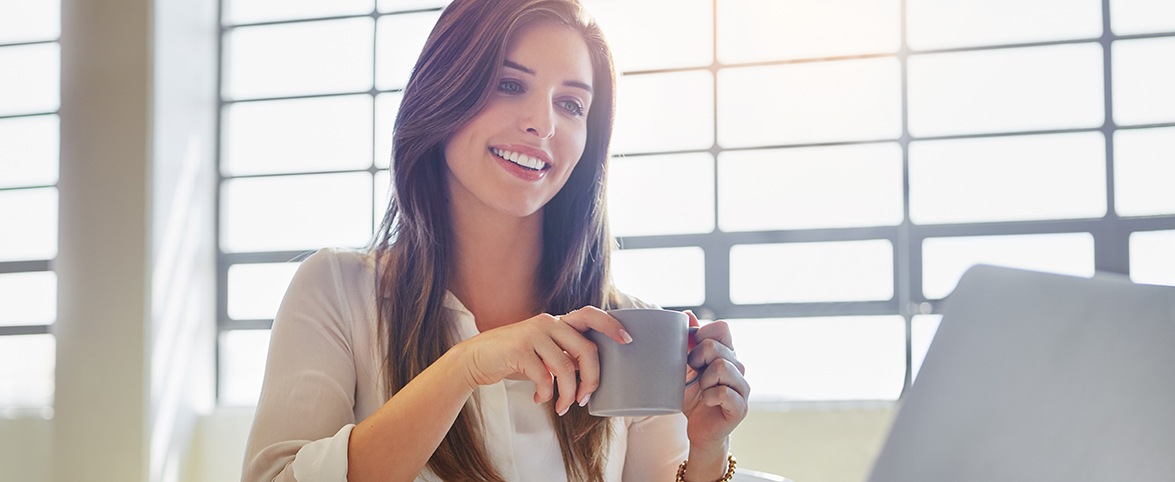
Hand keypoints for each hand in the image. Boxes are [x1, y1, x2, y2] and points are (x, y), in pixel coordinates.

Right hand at [454, 306, 631, 414]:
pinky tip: (539, 398)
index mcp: (557, 321)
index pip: (591, 314)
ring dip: (568, 394)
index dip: (611, 326)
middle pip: (586, 349)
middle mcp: (548, 322)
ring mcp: (532, 334)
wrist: (475, 358)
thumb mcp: (542, 351)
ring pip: (566, 368)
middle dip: (592, 379)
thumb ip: (564, 354)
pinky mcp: (518, 350)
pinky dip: (546, 394)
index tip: (627, 341)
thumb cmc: (514, 357)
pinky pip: (544, 377)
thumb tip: (590, 373)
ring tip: (562, 406)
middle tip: (586, 398)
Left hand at [682, 310, 749, 449]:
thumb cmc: (692, 396)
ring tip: (702, 390)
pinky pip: (724, 392)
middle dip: (696, 359)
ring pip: (721, 367)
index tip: (690, 351)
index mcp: (726, 354)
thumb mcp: (685, 367)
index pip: (722, 328)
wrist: (698, 429)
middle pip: (716, 347)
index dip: (702, 335)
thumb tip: (688, 314)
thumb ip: (689, 342)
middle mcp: (738, 367)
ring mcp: (742, 387)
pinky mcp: (741, 406)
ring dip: (703, 380)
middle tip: (693, 374)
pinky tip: (706, 401)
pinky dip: (709, 396)